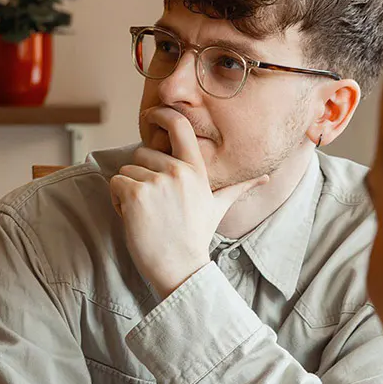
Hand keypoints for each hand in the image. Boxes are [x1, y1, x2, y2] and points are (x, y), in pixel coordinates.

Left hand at [110, 107, 267, 297]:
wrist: (180, 269)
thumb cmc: (196, 238)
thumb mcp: (219, 208)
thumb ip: (238, 188)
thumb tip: (266, 178)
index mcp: (196, 170)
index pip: (180, 127)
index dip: (162, 115)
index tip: (151, 115)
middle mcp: (177, 172)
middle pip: (142, 152)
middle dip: (141, 175)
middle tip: (154, 204)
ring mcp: (156, 182)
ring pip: (127, 171)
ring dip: (129, 191)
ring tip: (147, 215)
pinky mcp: (136, 195)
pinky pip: (116, 184)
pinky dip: (117, 201)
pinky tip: (134, 219)